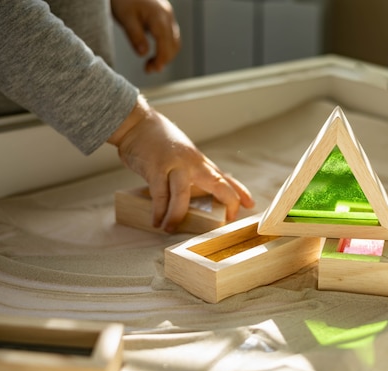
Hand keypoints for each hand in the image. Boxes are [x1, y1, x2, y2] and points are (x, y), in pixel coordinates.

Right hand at [108, 97, 254, 232]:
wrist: (137, 124)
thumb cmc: (160, 142)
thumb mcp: (184, 155)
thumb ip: (195, 172)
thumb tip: (207, 188)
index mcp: (199, 162)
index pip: (224, 178)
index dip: (239, 192)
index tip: (250, 204)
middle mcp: (192, 163)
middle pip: (216, 182)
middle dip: (227, 200)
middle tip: (227, 219)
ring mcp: (174, 165)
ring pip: (182, 194)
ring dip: (177, 215)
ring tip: (170, 228)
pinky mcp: (155, 168)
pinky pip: (159, 194)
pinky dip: (158, 211)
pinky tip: (156, 221)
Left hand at [111, 0, 180, 71]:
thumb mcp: (125, 18)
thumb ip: (135, 36)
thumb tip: (143, 54)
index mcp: (159, 18)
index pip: (165, 44)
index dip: (161, 60)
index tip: (154, 70)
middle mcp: (168, 17)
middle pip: (173, 45)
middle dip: (164, 60)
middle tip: (148, 69)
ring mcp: (168, 17)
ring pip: (174, 41)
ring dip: (166, 55)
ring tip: (151, 64)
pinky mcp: (165, 17)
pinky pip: (171, 36)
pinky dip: (165, 47)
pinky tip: (154, 53)